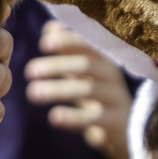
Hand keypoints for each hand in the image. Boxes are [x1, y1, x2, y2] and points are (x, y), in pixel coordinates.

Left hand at [24, 20, 139, 158]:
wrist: (128, 131)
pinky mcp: (118, 122)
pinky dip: (74, 117)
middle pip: (88, 64)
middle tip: (29, 71)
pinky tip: (54, 117)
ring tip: (32, 93)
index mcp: (104, 59)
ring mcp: (117, 98)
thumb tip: (49, 28)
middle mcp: (113, 75)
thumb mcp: (85, 73)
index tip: (44, 43)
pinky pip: (96, 118)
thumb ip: (69, 51)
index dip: (68, 40)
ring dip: (59, 90)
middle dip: (57, 65)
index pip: (88, 43)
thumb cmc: (100, 95)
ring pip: (89, 89)